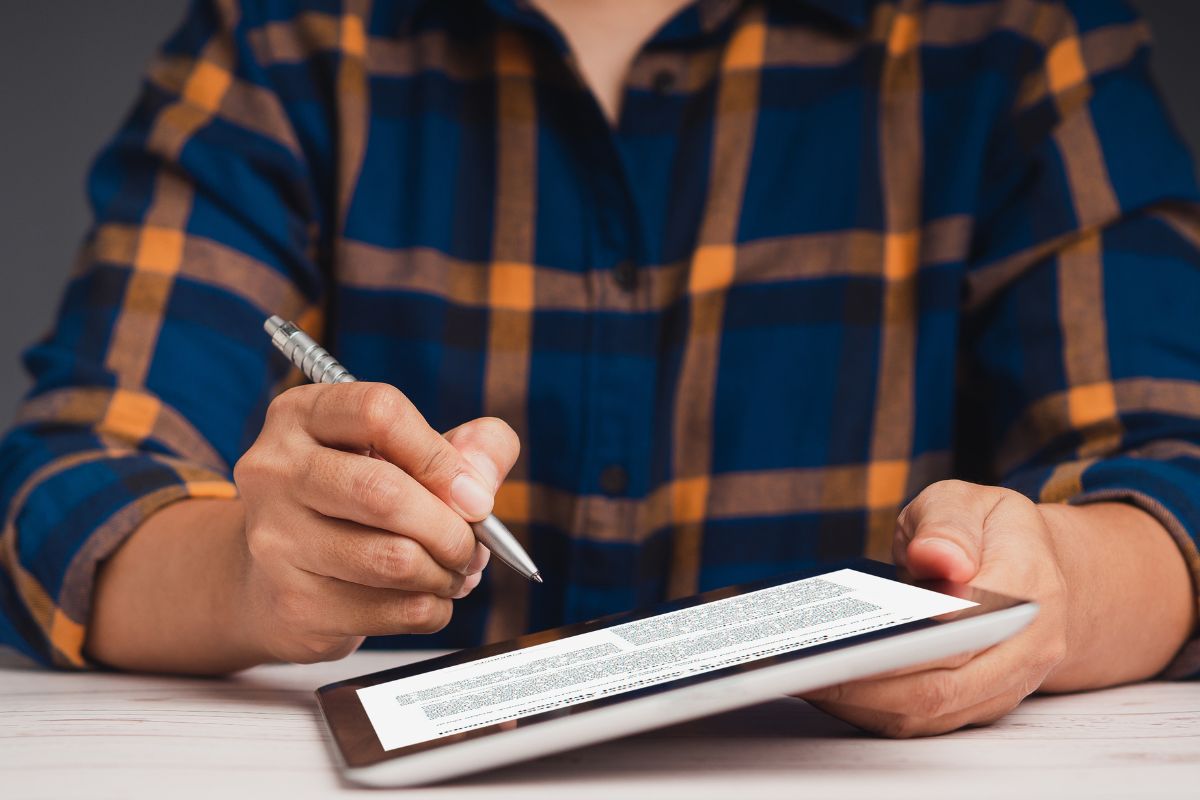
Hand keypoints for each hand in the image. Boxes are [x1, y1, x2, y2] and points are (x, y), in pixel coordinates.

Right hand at [231, 382, 518, 662]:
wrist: (276, 575)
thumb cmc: (357, 501)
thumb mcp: (408, 455)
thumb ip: (469, 449)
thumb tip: (480, 485)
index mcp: (303, 415)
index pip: (380, 412)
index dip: (440, 456)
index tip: (473, 494)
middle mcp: (274, 469)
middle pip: (384, 492)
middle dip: (451, 527)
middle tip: (473, 546)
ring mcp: (275, 539)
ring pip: (393, 560)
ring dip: (446, 574)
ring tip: (456, 571)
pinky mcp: (291, 603)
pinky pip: (391, 611)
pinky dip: (432, 609)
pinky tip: (429, 598)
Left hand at [801, 480, 1069, 737]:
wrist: (1032, 566)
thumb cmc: (988, 531)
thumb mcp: (967, 501)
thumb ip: (948, 525)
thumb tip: (938, 558)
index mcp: (1029, 587)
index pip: (966, 628)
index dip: (909, 644)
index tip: (852, 641)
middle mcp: (1026, 648)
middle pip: (941, 686)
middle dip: (866, 684)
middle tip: (804, 666)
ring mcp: (1004, 683)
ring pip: (929, 713)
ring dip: (862, 704)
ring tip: (802, 678)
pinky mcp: (977, 703)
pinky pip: (923, 721)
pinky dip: (870, 711)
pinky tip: (825, 686)